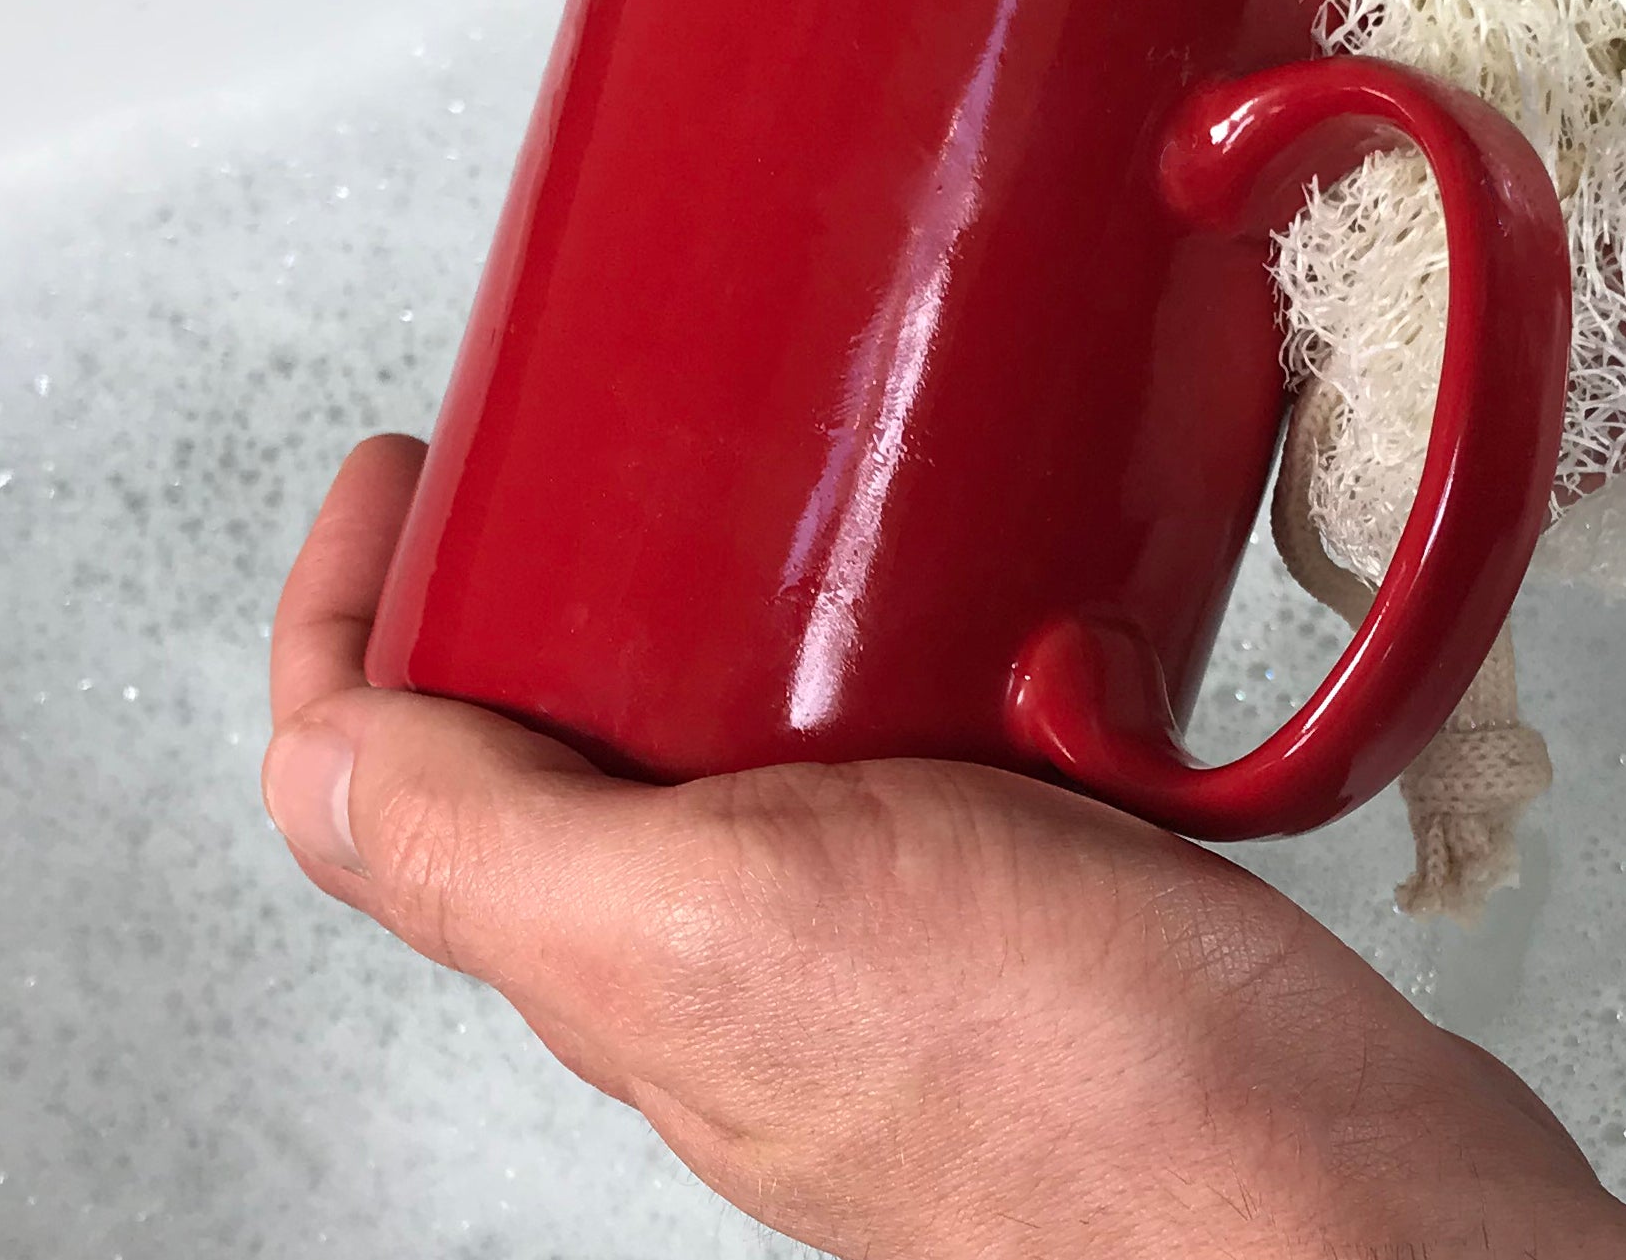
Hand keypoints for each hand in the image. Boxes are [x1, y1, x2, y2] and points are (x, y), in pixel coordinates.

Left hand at [264, 435, 1625, 1258]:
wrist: (1312, 1174)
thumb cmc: (1050, 1078)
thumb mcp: (715, 924)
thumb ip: (499, 855)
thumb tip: (313, 762)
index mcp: (611, 949)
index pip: (385, 780)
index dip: (348, 612)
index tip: (400, 471)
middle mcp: (714, 941)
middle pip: (540, 745)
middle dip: (526, 586)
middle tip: (581, 451)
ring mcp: (858, 913)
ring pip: (718, 736)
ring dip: (700, 599)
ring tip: (757, 478)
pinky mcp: (999, 875)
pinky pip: (884, 738)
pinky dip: (872, 636)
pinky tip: (936, 574)